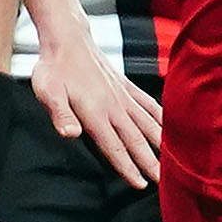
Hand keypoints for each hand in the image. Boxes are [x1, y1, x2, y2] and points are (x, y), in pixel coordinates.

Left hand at [28, 39, 164, 188]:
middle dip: (150, 162)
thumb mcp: (47, 92)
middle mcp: (114, 106)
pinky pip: (148, 104)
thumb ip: (60, 114)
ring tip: (173, 160)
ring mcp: (123, 96)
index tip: (140, 184)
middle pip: (135, 140)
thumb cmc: (54, 67)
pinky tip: (169, 127)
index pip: (114, 146)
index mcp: (95, 112)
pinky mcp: (126, 86)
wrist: (68, 38)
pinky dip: (160, 117)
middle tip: (164, 181)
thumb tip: (70, 134)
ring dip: (160, 143)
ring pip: (146, 124)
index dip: (128, 167)